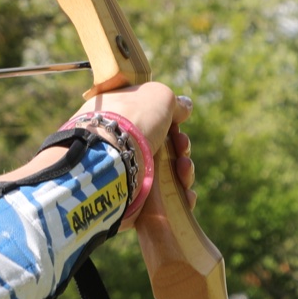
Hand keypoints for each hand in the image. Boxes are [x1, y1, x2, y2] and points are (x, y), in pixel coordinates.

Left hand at [73, 84, 195, 208]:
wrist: (111, 160)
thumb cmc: (132, 122)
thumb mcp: (157, 97)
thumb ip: (173, 102)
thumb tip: (185, 106)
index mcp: (118, 120)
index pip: (149, 123)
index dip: (169, 123)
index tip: (178, 124)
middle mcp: (119, 148)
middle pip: (162, 149)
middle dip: (180, 147)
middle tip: (182, 145)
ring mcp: (126, 176)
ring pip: (166, 176)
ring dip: (183, 172)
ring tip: (183, 168)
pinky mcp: (133, 201)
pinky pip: (163, 202)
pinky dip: (179, 198)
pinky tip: (186, 194)